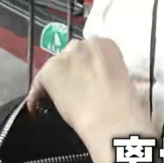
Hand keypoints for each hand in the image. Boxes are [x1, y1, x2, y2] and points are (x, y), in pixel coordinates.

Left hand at [26, 37, 148, 142]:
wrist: (112, 119)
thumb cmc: (126, 105)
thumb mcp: (124, 78)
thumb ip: (110, 71)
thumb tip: (106, 79)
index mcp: (106, 44)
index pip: (90, 49)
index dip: (89, 65)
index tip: (90, 78)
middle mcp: (84, 43)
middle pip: (71, 54)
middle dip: (73, 68)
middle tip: (77, 88)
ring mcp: (64, 56)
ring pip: (56, 66)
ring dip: (58, 78)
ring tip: (60, 98)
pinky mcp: (49, 71)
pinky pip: (39, 81)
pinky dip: (38, 93)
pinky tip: (38, 106)